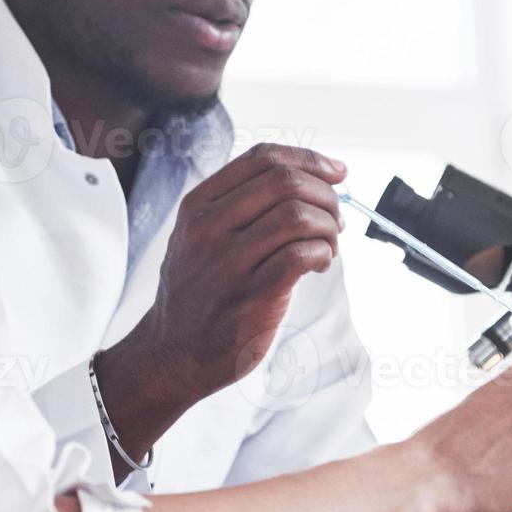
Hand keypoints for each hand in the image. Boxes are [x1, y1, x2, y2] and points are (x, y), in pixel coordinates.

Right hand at [144, 143, 347, 401]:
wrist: (173, 353)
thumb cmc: (199, 291)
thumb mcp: (198, 236)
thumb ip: (239, 204)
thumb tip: (311, 178)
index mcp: (198, 205)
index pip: (263, 157)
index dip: (309, 159)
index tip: (337, 172)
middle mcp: (209, 228)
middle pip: (285, 181)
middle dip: (325, 193)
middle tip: (336, 217)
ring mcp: (229, 262)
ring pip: (298, 216)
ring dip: (328, 226)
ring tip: (329, 245)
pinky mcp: (252, 296)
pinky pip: (301, 255)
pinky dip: (323, 253)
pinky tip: (320, 264)